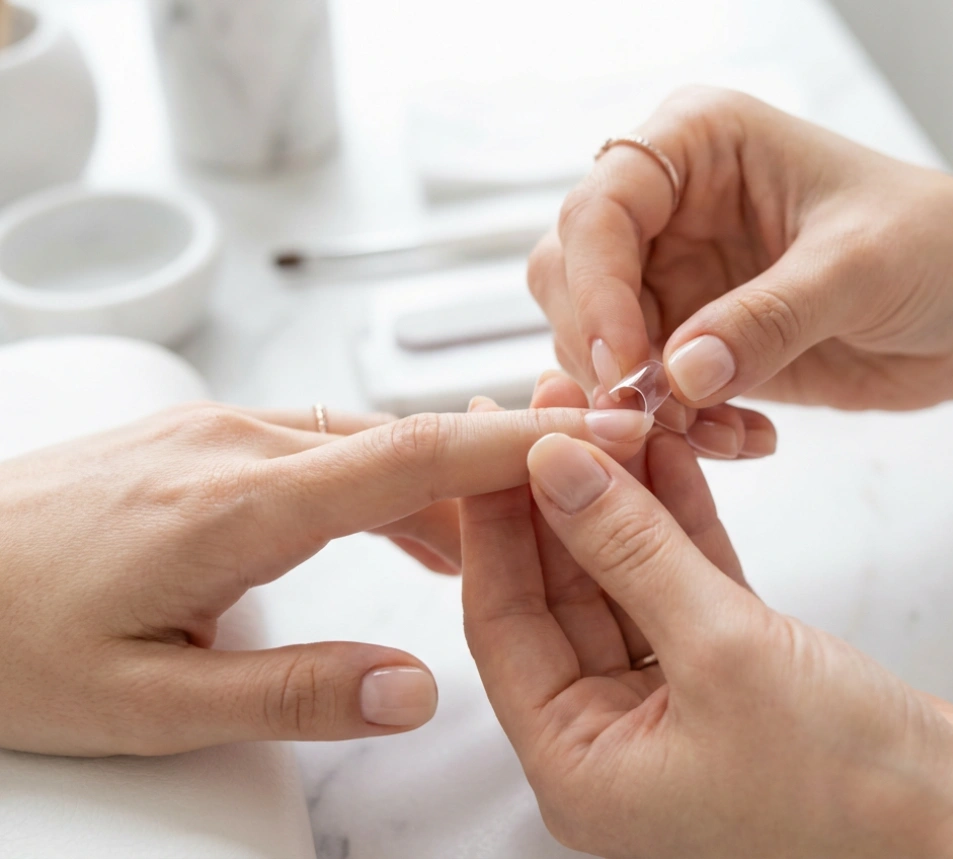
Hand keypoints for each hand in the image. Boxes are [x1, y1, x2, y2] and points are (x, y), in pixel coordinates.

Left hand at [0, 400, 651, 755]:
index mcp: (234, 506)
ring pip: (367, 441)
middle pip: (405, 440)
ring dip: (439, 485)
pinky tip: (398, 527)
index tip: (601, 435)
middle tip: (578, 504)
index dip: (518, 448)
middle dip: (501, 471)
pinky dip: (383, 479)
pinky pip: (322, 442)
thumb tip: (415, 690)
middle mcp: (233, 443)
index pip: (412, 455)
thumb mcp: (148, 705)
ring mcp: (214, 428)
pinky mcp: (199, 434)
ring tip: (489, 551)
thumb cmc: (6, 640)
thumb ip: (294, 695)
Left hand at [461, 395, 952, 857]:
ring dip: (622, 500)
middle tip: (552, 405)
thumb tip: (556, 470)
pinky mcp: (734, 678)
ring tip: (609, 410)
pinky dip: (681, 524)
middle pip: (562, 596)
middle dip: (559, 497)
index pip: (506, 622)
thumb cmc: (854, 788)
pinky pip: (686, 587)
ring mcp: (676, 710)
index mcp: (582, 769)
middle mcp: (616, 744)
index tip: (493, 435)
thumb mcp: (722, 650)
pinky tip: (670, 457)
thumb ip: (632, 552)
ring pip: (627, 582)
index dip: (498, 520)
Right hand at [529, 85, 952, 412]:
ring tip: (720, 432)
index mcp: (701, 142)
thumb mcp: (861, 267)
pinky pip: (644, 391)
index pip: (603, 203)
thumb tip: (679, 374)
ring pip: (594, 341)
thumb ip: (770, 316)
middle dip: (602, 350)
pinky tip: (743, 438)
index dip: (596, 284)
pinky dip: (676, 426)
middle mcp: (672, 204)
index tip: (626, 362)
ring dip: (639, 401)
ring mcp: (676, 274)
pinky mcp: (691, 339)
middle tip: (649, 415)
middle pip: (570, 272)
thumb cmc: (936, 246)